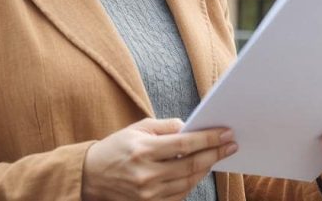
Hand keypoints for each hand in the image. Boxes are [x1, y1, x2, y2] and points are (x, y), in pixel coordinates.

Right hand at [81, 118, 236, 200]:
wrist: (91, 176)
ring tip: (217, 156)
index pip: (185, 144)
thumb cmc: (116, 147)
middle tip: (231, 144)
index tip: (226, 133)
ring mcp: (148, 193)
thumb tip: (190, 128)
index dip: (209, 139)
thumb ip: (166, 127)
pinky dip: (192, 182)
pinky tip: (198, 171)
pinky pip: (179, 195)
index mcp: (144, 150)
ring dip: (207, 168)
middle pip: (191, 165)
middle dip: (215, 153)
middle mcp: (147, 174)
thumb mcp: (138, 128)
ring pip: (189, 182)